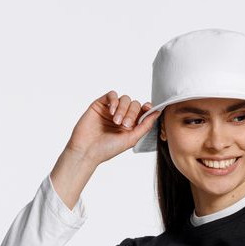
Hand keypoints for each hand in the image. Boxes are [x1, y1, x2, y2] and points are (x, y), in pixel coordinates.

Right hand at [50, 92, 154, 209]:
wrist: (87, 150)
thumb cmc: (108, 148)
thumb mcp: (131, 139)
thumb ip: (145, 126)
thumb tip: (157, 113)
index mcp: (131, 125)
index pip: (142, 111)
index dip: (147, 108)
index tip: (148, 109)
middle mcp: (122, 116)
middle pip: (134, 104)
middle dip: (132, 113)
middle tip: (124, 125)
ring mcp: (111, 109)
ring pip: (124, 99)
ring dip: (123, 109)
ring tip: (116, 121)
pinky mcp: (100, 105)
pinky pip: (111, 94)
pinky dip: (114, 100)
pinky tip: (112, 111)